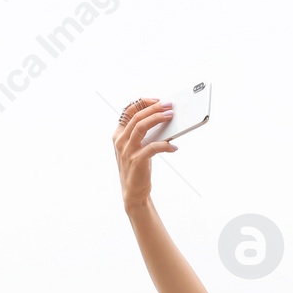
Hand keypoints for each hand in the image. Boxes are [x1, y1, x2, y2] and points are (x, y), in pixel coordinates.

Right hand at [112, 97, 176, 212]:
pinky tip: (174, 147)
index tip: (156, 99)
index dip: (142, 102)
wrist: (133, 193)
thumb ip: (143, 134)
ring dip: (158, 119)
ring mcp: (127, 151)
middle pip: (137, 117)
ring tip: (171, 116)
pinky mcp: (137, 161)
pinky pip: (152, 147)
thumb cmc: (138, 168)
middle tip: (169, 105)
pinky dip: (165, 146)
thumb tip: (162, 119)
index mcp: (118, 135)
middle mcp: (120, 141)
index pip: (128, 111)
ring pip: (141, 127)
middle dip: (154, 108)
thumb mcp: (137, 148)